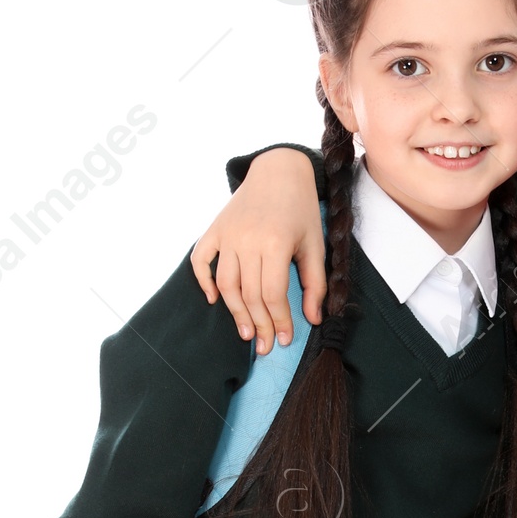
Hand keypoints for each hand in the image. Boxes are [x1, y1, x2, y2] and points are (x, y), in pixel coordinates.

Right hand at [189, 148, 327, 352]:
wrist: (278, 171)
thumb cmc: (300, 210)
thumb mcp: (315, 244)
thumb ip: (315, 283)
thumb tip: (313, 319)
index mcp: (275, 243)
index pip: (273, 294)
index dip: (279, 321)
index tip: (284, 340)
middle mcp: (247, 240)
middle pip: (249, 294)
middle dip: (259, 325)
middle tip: (264, 346)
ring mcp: (228, 234)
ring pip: (226, 284)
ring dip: (235, 312)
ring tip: (247, 333)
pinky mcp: (214, 229)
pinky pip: (200, 260)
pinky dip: (203, 281)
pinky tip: (214, 300)